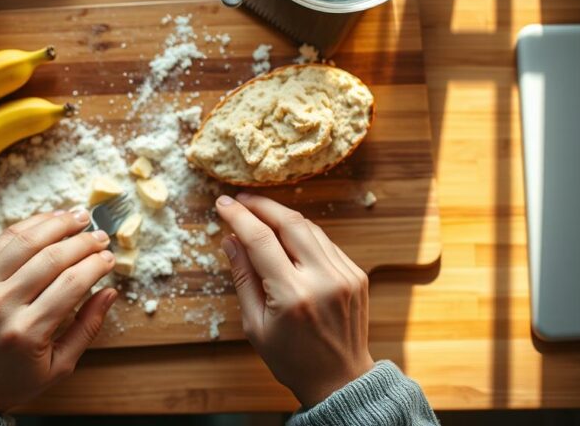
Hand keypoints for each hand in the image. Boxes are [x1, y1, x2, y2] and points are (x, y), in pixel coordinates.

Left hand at [0, 209, 117, 412]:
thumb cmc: (11, 379)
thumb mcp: (58, 367)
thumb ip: (87, 328)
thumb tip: (110, 292)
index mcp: (26, 332)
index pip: (72, 284)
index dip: (96, 265)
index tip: (110, 258)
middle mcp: (1, 305)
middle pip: (52, 258)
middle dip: (83, 242)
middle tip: (101, 237)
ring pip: (26, 241)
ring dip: (57, 224)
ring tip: (79, 217)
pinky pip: (3, 240)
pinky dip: (29, 225)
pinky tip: (49, 220)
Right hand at [216, 193, 373, 406]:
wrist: (340, 380)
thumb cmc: (291, 358)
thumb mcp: (255, 324)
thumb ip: (243, 278)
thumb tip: (230, 239)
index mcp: (293, 296)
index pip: (260, 240)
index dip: (239, 216)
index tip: (222, 203)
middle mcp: (323, 279)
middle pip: (290, 222)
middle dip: (262, 205)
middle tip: (241, 199)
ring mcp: (345, 275)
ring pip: (310, 227)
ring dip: (283, 216)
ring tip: (260, 213)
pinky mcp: (356, 274)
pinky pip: (326, 242)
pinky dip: (303, 233)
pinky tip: (287, 235)